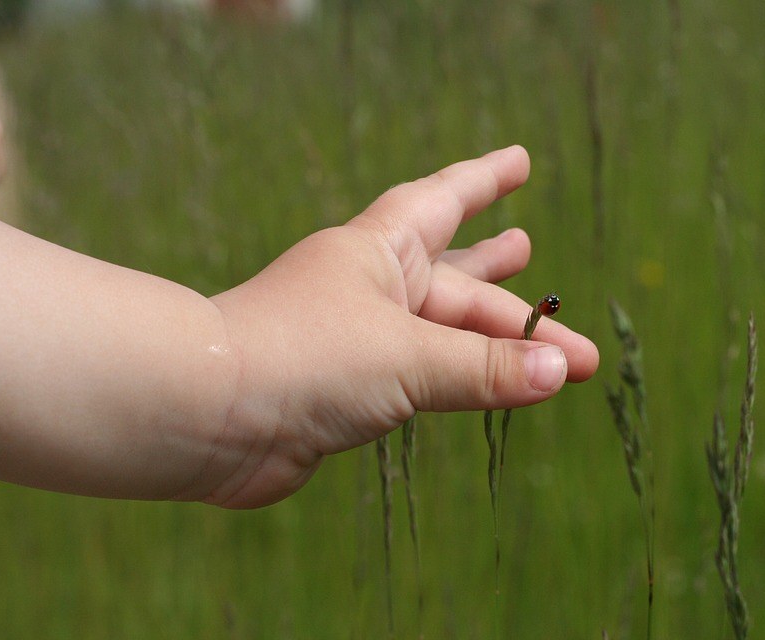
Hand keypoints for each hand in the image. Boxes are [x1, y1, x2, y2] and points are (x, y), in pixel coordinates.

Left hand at [207, 146, 597, 506]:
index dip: (485, 181)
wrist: (206, 416)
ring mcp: (359, 341)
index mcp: (379, 251)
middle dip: (513, 297)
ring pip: (443, 334)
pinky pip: (421, 381)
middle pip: (460, 285)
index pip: (444, 201)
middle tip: (556, 291)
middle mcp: (370, 289)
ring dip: (489, 335)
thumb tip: (559, 371)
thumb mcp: (407, 354)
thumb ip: (485, 366)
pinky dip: (458, 383)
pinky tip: (476, 386)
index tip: (520, 161)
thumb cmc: (303, 356)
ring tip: (531, 330)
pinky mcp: (349, 392)